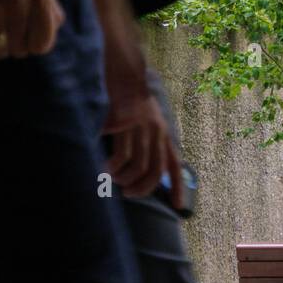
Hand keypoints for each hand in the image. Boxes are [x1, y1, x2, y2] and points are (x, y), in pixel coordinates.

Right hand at [103, 87, 183, 204]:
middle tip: (128, 193)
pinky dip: (111, 167)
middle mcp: (156, 132)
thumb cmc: (131, 102)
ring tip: (113, 179)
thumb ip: (148, 141)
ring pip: (137, 166)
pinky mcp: (125, 125)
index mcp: (163, 133)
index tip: (178, 206)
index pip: (174, 164)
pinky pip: (120, 156)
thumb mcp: (147, 121)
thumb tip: (142, 169)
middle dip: (142, 188)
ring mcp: (141, 129)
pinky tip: (103, 168)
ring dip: (124, 179)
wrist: (124, 76)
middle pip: (155, 171)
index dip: (177, 186)